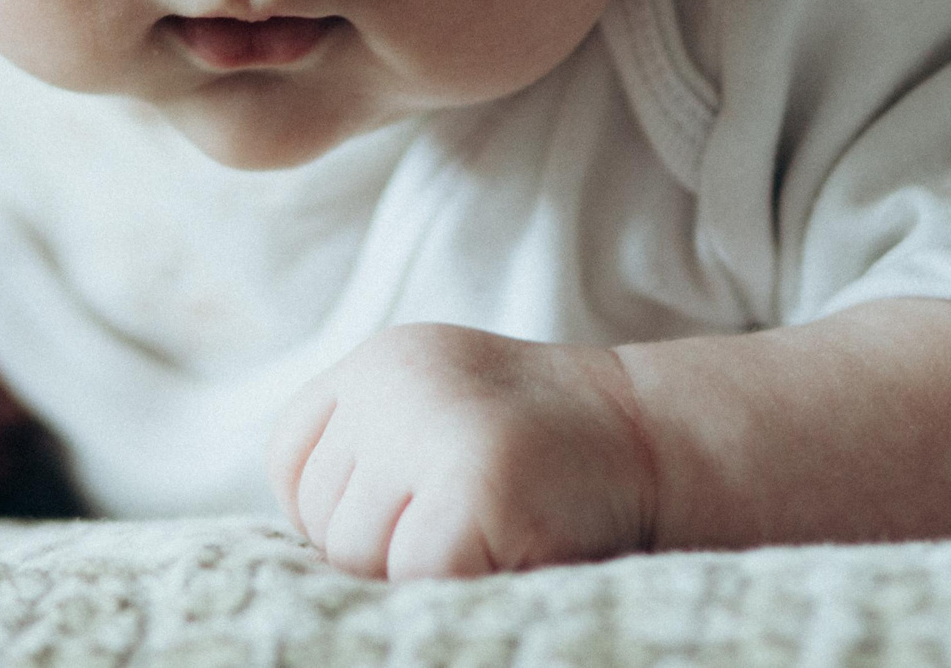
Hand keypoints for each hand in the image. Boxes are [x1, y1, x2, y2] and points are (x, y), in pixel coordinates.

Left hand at [267, 322, 656, 580]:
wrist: (659, 440)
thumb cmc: (546, 461)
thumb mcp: (440, 424)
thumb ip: (370, 458)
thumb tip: (297, 557)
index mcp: (379, 362)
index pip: (292, 464)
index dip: (342, 514)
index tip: (413, 515)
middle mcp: (392, 381)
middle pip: (323, 518)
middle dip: (385, 550)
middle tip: (472, 527)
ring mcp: (430, 424)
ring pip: (358, 556)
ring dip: (418, 574)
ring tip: (492, 534)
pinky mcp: (472, 478)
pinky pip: (416, 576)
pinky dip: (458, 587)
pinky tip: (507, 551)